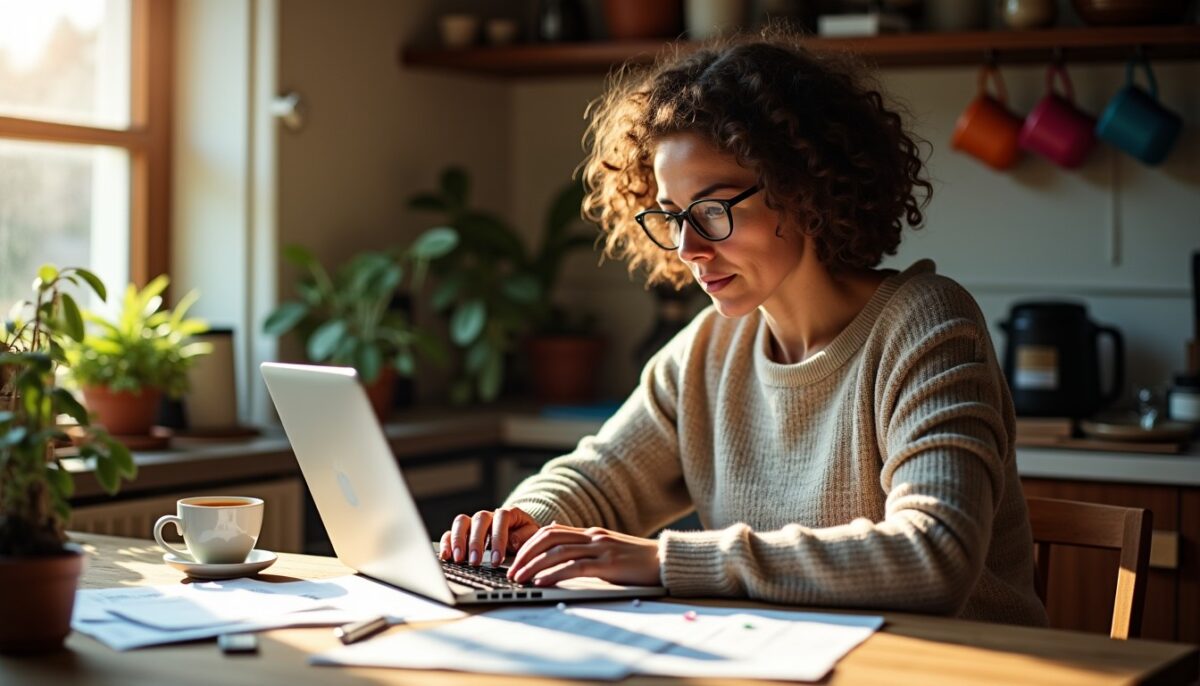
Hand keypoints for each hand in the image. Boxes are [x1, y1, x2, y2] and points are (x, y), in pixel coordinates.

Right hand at [438, 506, 540, 566]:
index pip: (501, 519)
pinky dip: (447, 542)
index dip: (498, 539)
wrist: (519, 531)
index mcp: (508, 514)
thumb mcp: (532, 534)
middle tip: (475, 562)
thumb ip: (525, 536)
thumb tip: (513, 541)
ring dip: (458, 540)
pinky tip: (446, 556)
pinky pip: (451, 532)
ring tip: (459, 559)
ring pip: (462, 522)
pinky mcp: (463, 531)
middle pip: (479, 519)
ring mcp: (474, 522)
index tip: (496, 560)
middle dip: (476, 542)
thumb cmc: (525, 535)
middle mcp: (489, 515)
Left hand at [506, 523, 660, 587]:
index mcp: (590, 533)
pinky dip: (554, 574)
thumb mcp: (607, 547)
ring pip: (557, 552)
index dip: (528, 544)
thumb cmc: (637, 559)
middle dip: (525, 554)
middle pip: (548, 538)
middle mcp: (592, 537)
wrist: (666, 561)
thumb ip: (584, 544)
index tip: (514, 560)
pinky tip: (542, 583)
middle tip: (510, 571)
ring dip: (534, 566)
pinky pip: (575, 567)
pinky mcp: (608, 564)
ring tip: (519, 579)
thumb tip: (557, 534)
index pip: (550, 532)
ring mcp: (600, 549)